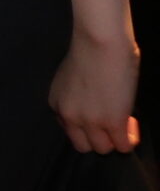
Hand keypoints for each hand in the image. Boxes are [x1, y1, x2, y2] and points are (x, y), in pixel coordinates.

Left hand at [50, 32, 140, 152]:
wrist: (100, 42)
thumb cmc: (90, 50)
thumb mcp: (72, 78)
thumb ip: (77, 96)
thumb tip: (96, 105)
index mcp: (56, 103)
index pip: (69, 130)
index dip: (86, 126)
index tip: (98, 117)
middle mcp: (69, 116)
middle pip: (83, 146)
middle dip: (99, 138)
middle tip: (112, 123)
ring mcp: (90, 121)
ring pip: (103, 149)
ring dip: (115, 139)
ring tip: (124, 123)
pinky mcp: (111, 123)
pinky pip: (123, 146)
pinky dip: (130, 139)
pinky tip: (133, 126)